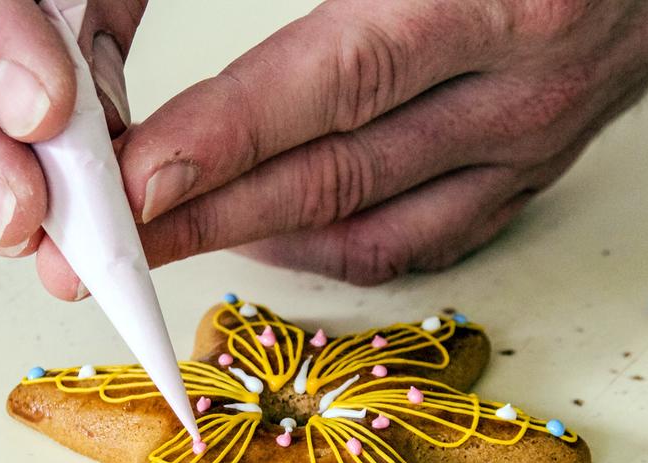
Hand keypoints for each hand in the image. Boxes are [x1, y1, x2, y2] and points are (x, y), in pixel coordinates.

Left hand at [63, 0, 647, 286]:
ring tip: (173, 239)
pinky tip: (274, 238)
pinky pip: (418, 246)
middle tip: (116, 240)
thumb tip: (209, 45)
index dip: (225, 138)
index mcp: (496, 1)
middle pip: (335, 177)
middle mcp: (517, 91)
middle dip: (210, 214)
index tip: (136, 178)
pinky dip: (333, 252)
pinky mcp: (531, 179)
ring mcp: (529, 148)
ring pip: (370, 228)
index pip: (331, 84)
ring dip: (260, 240)